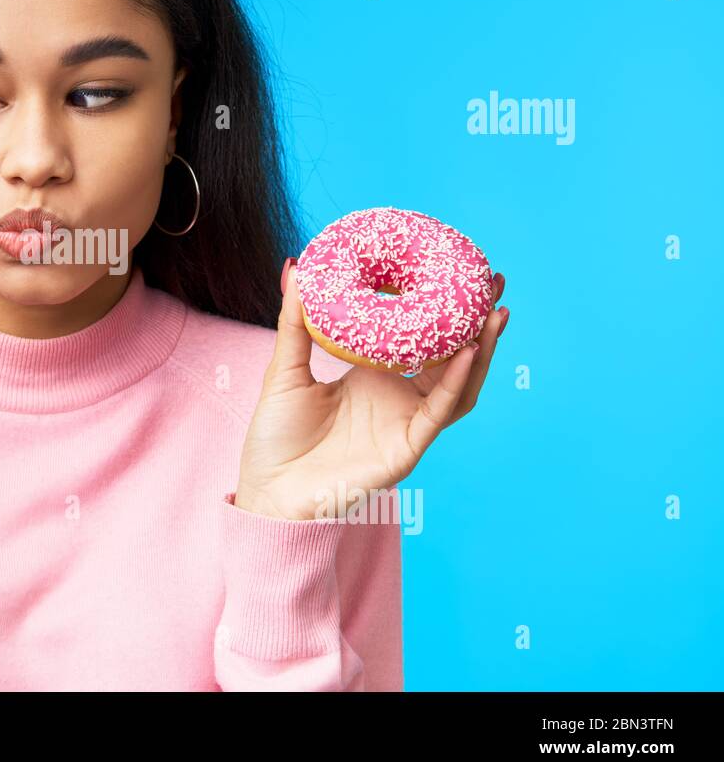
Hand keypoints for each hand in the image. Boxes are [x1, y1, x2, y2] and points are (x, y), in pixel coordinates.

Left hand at [236, 261, 507, 520]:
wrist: (268, 493)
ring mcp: (406, 425)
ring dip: (481, 350)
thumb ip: (295, 323)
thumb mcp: (285, 370)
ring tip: (494, 313)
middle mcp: (398, 399)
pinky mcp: (407, 449)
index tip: (456, 270)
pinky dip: (456, 382)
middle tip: (492, 281)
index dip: (440, 309)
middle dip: (476, 323)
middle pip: (452, 357)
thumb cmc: (276, 438)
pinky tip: (468, 352)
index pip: (420, 339)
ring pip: (458, 384)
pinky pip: (439, 413)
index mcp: (375, 378)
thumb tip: (297, 269)